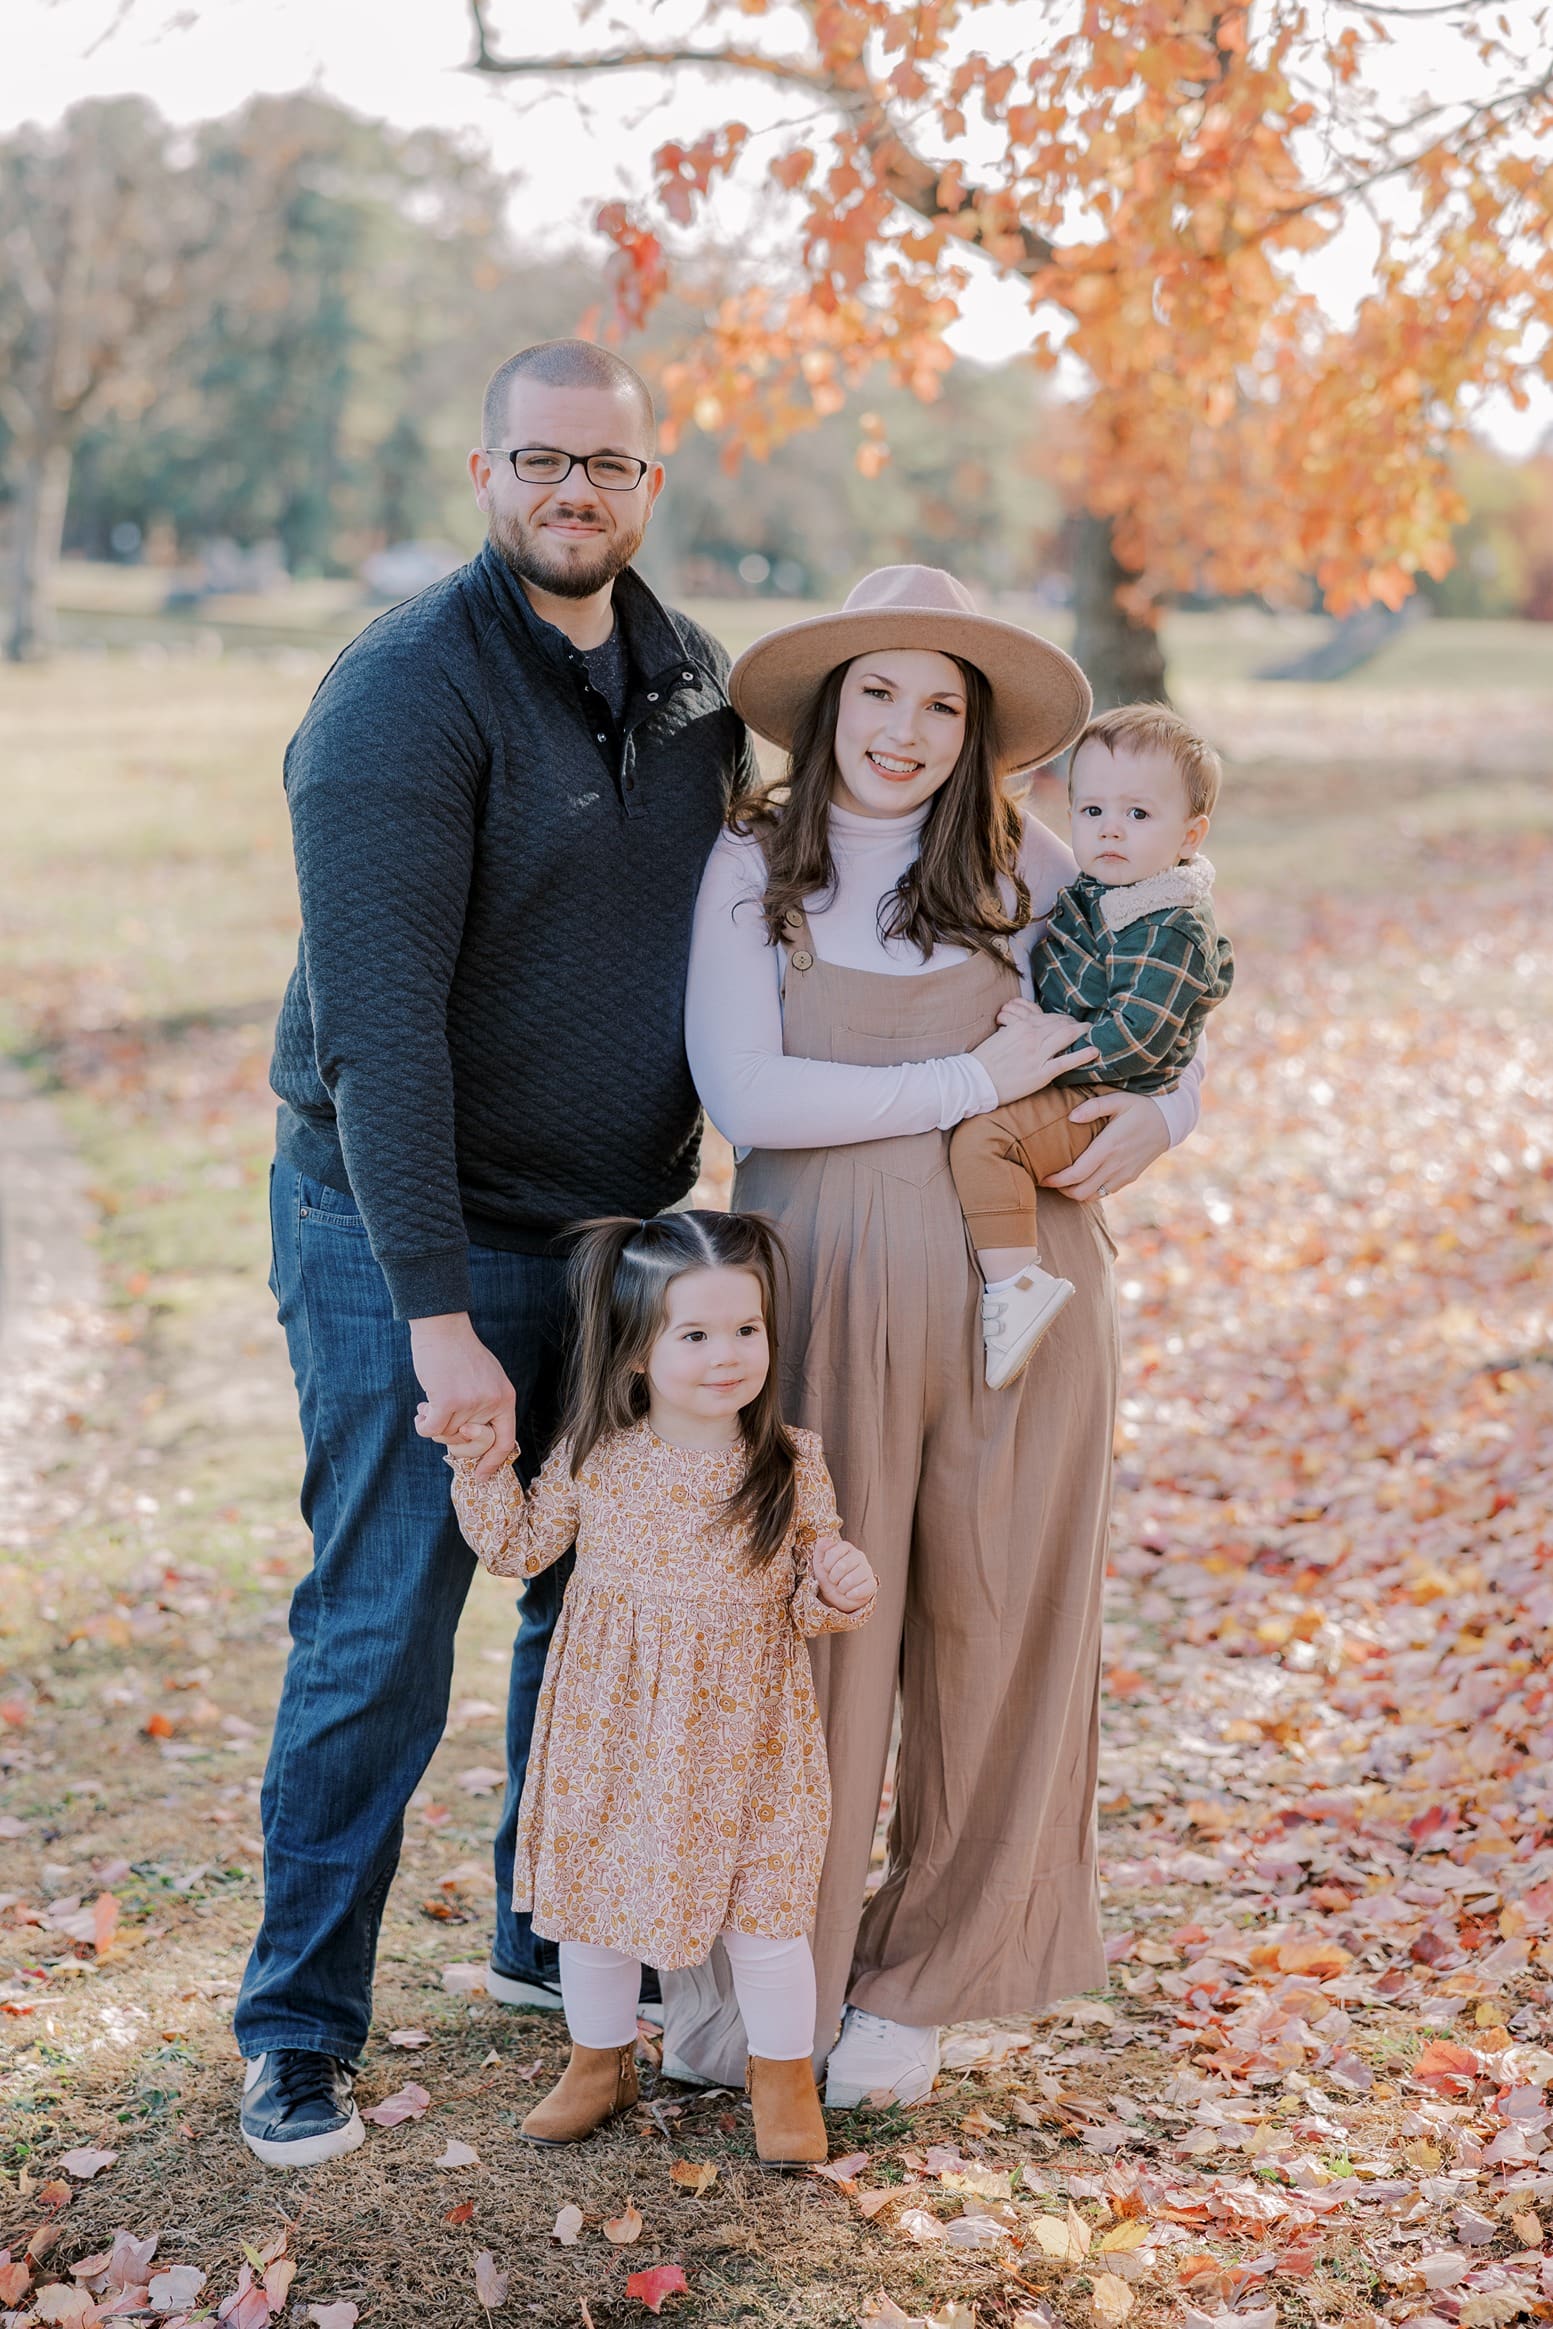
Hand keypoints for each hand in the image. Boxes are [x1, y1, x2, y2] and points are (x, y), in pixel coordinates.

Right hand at [409, 1314, 516, 1479]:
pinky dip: (423, 1425)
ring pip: (446, 1434)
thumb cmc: (460, 1353)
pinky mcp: (447, 1401)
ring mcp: (470, 1403)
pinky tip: (421, 1411)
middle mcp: (491, 1402)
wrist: (443, 1328)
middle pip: (471, 1444)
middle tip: (442, 1422)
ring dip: (434, 1422)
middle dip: (453, 1440)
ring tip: (430, 1402)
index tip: (481, 1475)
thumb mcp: (486, 1378)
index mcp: (505, 1398)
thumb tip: (470, 1440)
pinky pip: (431, 1430)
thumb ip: (484, 1407)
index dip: (493, 1462)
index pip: (506, 1441)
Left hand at [811, 1533, 875, 1614]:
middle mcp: (859, 1555)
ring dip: (841, 1588)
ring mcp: (867, 1569)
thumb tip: (823, 1540)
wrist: (837, 1596)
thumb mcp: (820, 1563)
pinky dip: (850, 1595)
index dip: (826, 1564)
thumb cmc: (829, 1576)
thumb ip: (820, 1549)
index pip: (833, 1552)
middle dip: (833, 1577)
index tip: (827, 1569)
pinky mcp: (871, 1584)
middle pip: (842, 1566)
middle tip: (834, 1580)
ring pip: (851, 1580)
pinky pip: (860, 1590)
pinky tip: (849, 1593)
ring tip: (841, 1587)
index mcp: (846, 1547)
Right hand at [972, 1001, 1097, 1105]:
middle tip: (1086, 1029)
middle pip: (1062, 1024)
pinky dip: (1082, 1055)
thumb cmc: (984, 1060)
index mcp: (1022, 1025)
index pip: (1050, 1017)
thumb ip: (1017, 1030)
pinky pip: (1065, 1062)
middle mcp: (1031, 1035)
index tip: (1072, 1023)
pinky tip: (1094, 1052)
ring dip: (1083, 1034)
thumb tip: (1028, 1029)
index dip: (1064, 1019)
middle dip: (1076, 1025)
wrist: (973, 1080)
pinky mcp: (1040, 1073)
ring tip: (1094, 1035)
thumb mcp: (1001, 1036)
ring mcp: (1037, 1054)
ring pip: (1067, 1037)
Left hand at [1043, 1088, 1169, 1201]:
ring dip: (1074, 1193)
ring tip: (1063, 1182)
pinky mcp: (1129, 1178)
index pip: (1076, 1173)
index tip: (1042, 1177)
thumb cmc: (1140, 1106)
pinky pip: (1104, 1193)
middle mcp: (1115, 1165)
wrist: (1169, 1121)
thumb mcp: (1118, 1099)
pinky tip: (1082, 1181)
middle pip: (1081, 1191)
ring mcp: (1123, 1174)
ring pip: (1092, 1196)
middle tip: (1048, 1180)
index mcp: (1109, 1146)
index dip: (1056, 1180)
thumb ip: (1093, 1107)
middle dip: (1061, 1190)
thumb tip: (1070, 1117)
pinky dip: (1089, 1192)